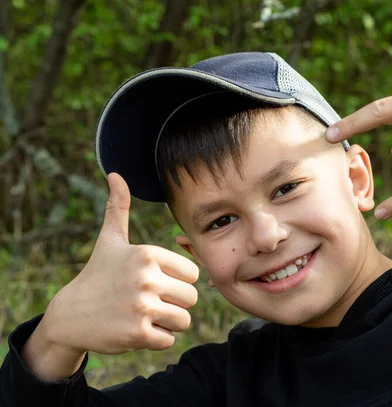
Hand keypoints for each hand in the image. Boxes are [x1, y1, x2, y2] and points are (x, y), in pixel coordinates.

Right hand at [42, 173, 198, 354]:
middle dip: (175, 303)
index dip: (178, 281)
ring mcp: (142, 307)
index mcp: (148, 254)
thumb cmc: (97, 274)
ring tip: (145, 314)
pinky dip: (158, 339)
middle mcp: (147, 278)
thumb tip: (114, 173)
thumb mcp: (109, 240)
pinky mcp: (138, 334)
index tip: (157, 282)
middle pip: (192, 298)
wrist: (69, 315)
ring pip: (184, 320)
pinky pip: (169, 340)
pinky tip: (137, 329)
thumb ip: (118, 207)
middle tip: (151, 301)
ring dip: (168, 322)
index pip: (193, 273)